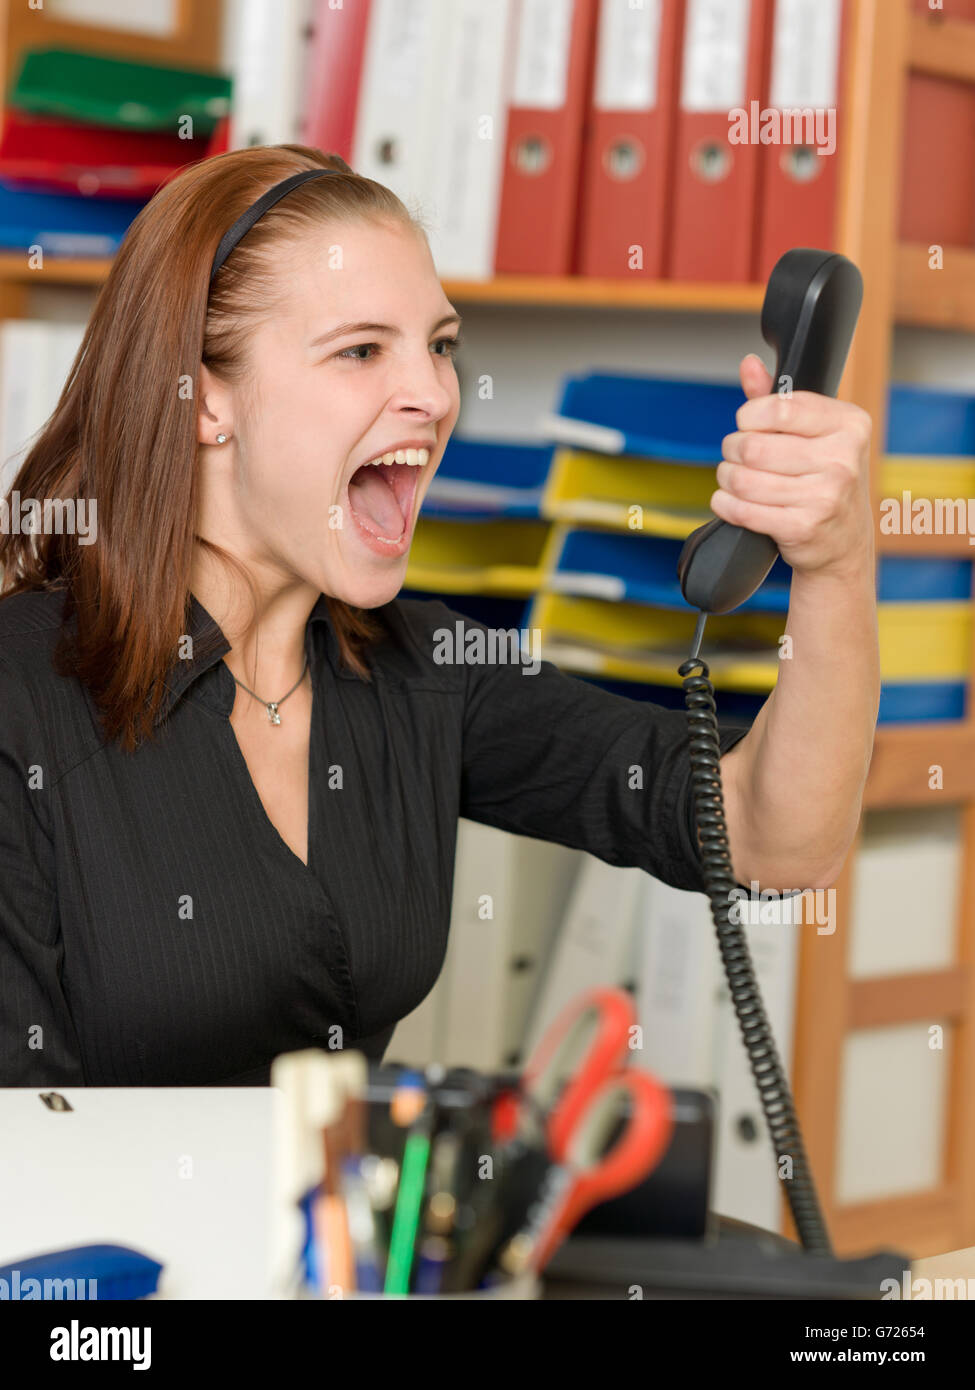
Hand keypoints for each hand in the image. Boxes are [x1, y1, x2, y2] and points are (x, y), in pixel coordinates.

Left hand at [711, 354, 873, 579]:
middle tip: (737, 456)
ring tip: (733, 479)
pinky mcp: (803, 527)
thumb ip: (779, 399)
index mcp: (849, 424)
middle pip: (753, 446)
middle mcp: (842, 459)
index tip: (748, 424)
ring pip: (743, 479)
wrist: (844, 542)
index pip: (779, 407)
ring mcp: (825, 496)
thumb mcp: (815, 434)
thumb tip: (749, 365)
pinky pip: (742, 510)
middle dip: (732, 450)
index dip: (749, 416)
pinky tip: (731, 501)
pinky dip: (726, 504)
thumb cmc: (825, 480)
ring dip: (727, 479)